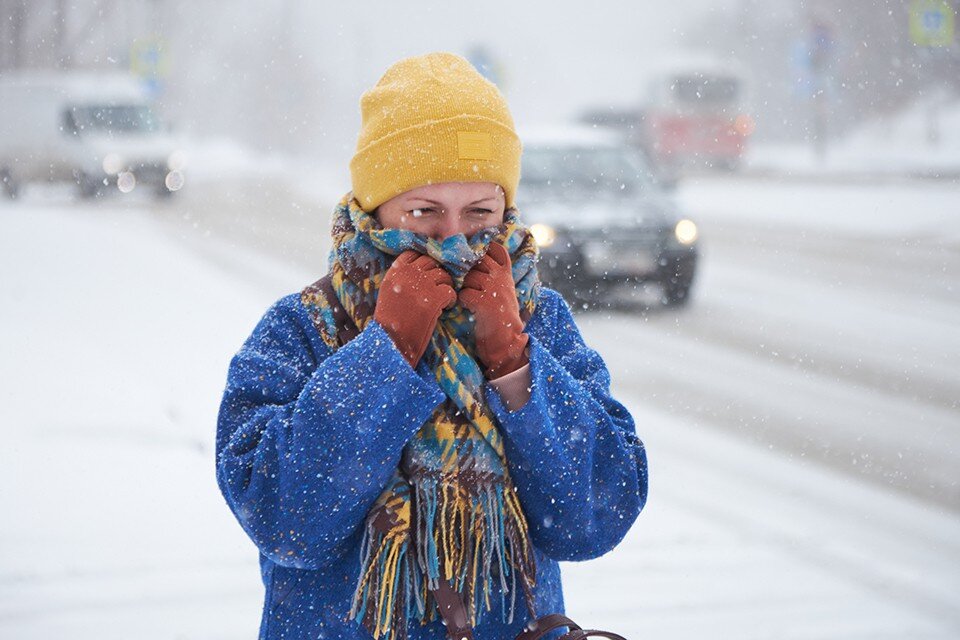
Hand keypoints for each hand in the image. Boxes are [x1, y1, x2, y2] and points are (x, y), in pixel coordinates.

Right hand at [374, 250, 456, 367]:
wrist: (390, 342)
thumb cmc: (389, 322)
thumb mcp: (389, 293)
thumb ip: (402, 278)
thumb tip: (422, 270)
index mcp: (395, 272)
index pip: (414, 254)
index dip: (424, 262)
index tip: (429, 273)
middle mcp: (407, 274)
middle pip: (431, 262)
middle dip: (438, 273)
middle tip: (439, 287)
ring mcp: (421, 285)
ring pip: (444, 275)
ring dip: (446, 286)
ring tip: (443, 299)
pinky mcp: (433, 299)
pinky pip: (450, 291)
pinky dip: (451, 300)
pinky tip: (446, 308)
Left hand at [458, 242, 528, 378]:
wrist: (506, 341)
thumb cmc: (499, 316)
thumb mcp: (502, 290)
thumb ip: (492, 274)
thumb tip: (471, 260)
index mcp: (506, 274)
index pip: (496, 249)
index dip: (484, 250)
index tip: (476, 259)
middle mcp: (501, 278)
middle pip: (477, 260)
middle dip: (469, 271)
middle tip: (470, 285)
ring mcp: (494, 289)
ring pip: (468, 277)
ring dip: (464, 287)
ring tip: (472, 300)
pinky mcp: (485, 302)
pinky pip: (464, 293)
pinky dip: (462, 301)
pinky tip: (469, 308)